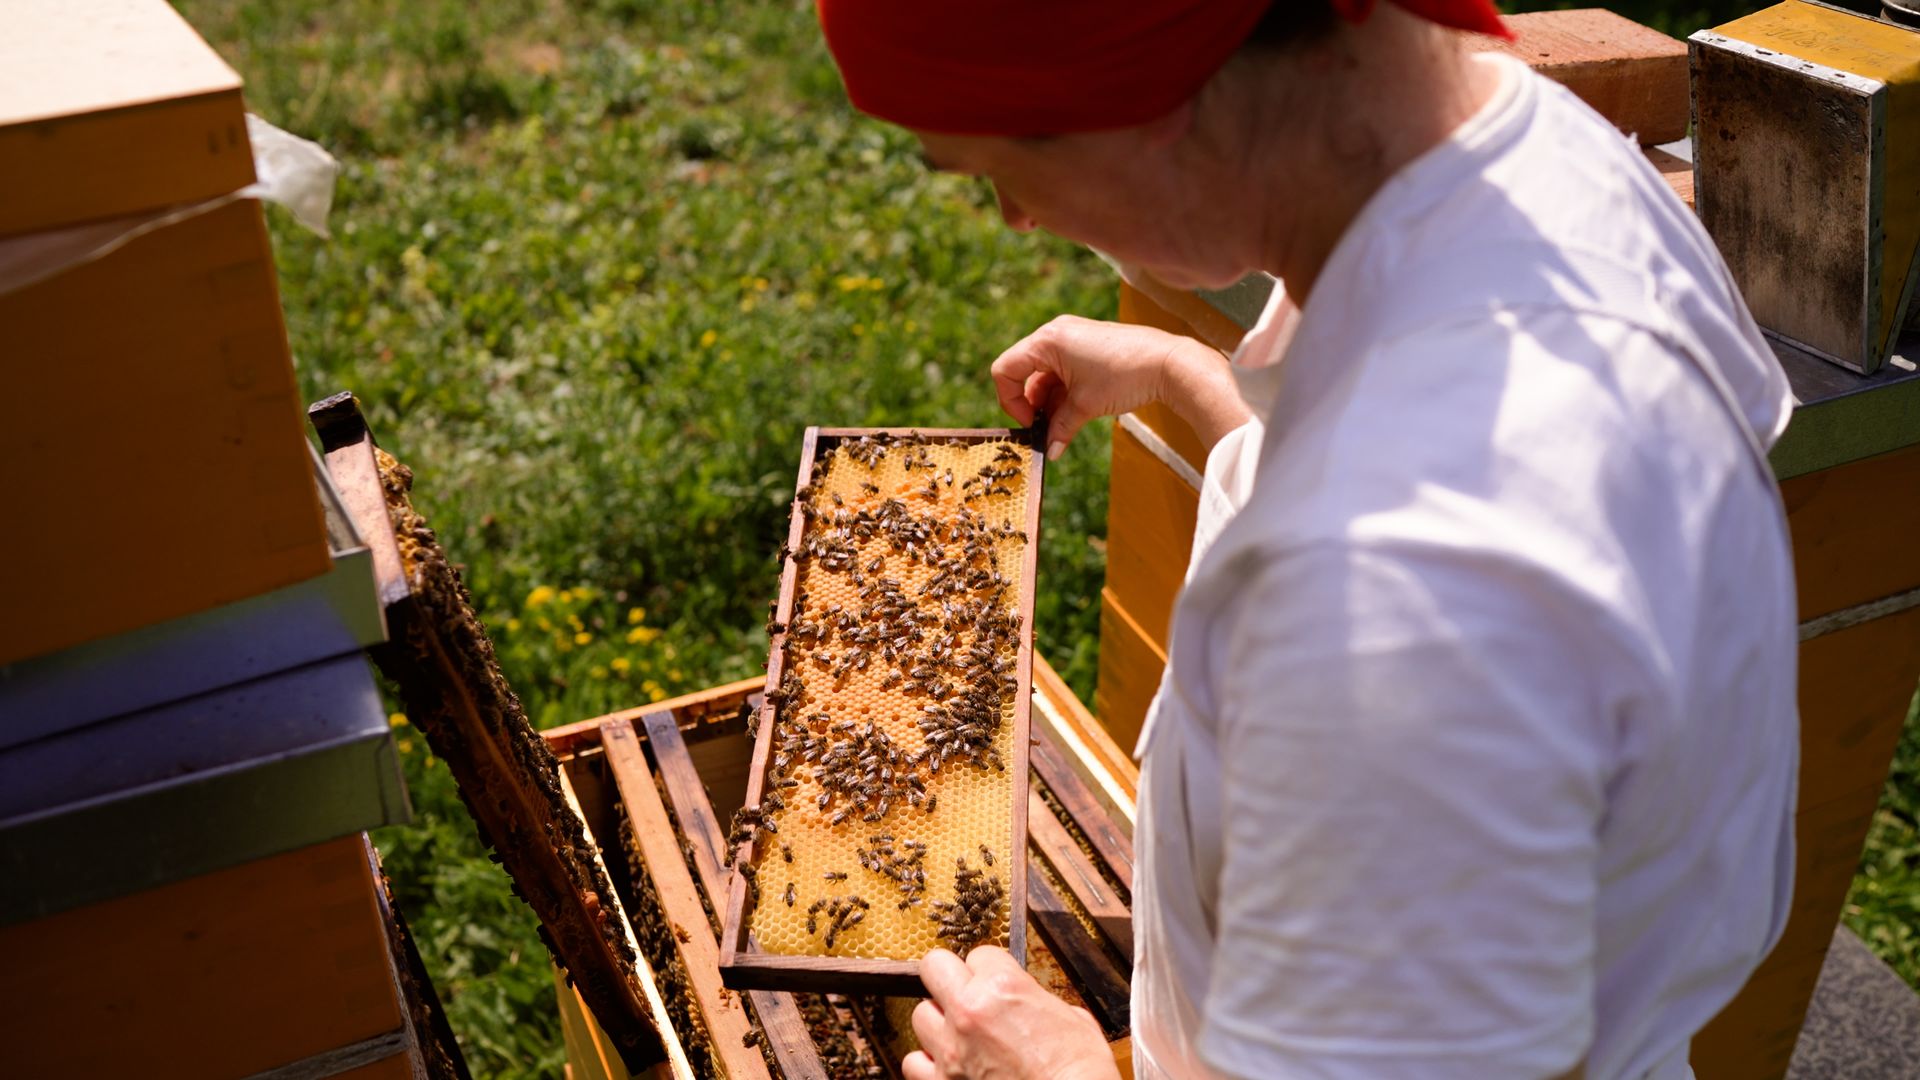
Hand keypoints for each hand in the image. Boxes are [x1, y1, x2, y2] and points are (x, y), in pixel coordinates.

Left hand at [902, 947, 1117, 1079]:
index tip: (997, 981)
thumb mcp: (1071, 1018)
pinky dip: (927, 1062)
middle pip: (934, 967)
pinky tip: (948, 1064)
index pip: (979, 954)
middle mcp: (969, 1012)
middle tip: (966, 991)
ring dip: (939, 1021)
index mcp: (1002, 986)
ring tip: (960, 1034)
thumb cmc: (1079, 1072)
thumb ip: (1036, 1000)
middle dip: (950, 976)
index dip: (991, 969)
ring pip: (920, 1014)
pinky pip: (914, 1062)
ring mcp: (950, 1049)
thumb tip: (1028, 1002)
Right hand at [992, 316, 1240, 459]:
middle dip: (1030, 403)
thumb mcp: (1086, 406)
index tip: (1030, 422)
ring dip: (1047, 402)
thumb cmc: (1126, 377)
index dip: (1011, 401)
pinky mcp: (1086, 346)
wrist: (1170, 364)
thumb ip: (1060, 427)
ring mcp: (1071, 338)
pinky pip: (1062, 371)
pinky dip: (1062, 393)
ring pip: (1043, 374)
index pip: (1005, 370)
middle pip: (1022, 371)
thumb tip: (1049, 450)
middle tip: (1044, 428)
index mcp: (1047, 340)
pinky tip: (1073, 414)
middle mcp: (1055, 333)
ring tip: (1062, 426)